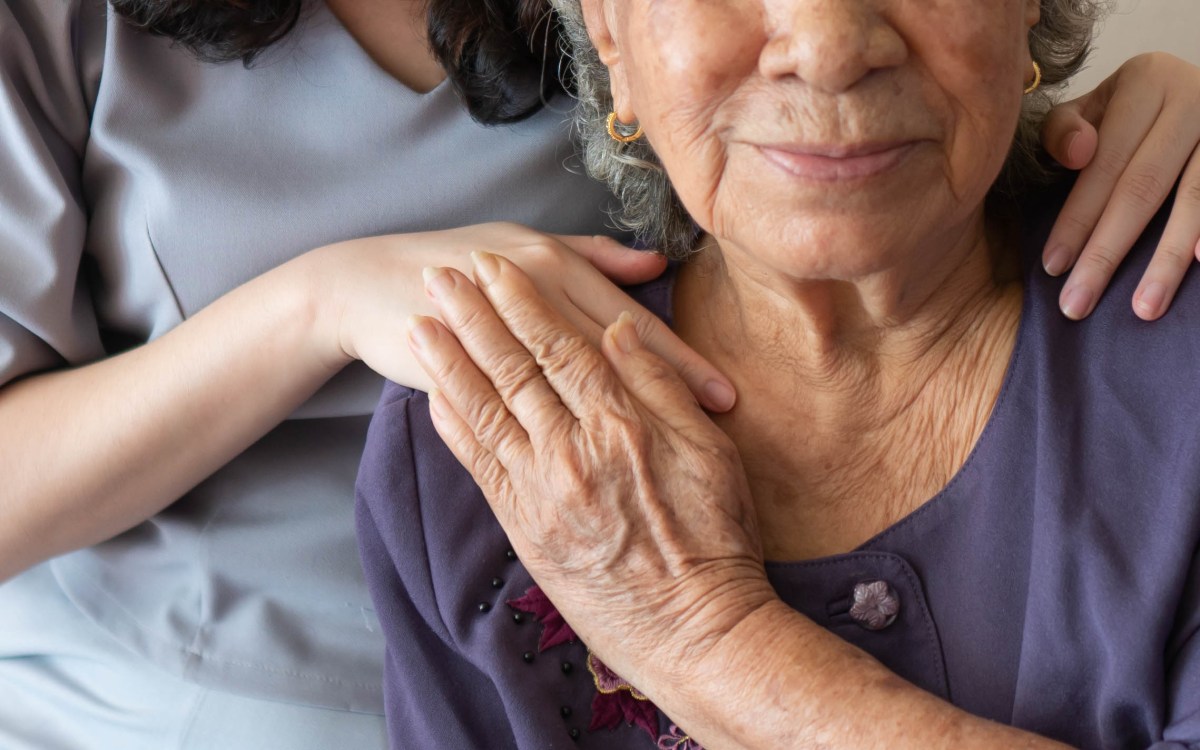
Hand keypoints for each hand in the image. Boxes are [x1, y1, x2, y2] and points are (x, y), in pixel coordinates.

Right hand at [303, 222, 735, 410]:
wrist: (368, 282)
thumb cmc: (460, 262)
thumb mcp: (527, 247)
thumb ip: (591, 258)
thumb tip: (653, 266)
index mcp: (551, 264)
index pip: (630, 322)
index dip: (678, 360)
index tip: (723, 393)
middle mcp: (528, 296)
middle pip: (613, 352)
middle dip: (666, 388)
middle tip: (716, 423)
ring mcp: (494, 338)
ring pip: (569, 380)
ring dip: (616, 415)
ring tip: (662, 452)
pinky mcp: (461, 374)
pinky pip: (509, 415)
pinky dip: (544, 436)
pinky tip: (575, 460)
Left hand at [406, 252, 771, 687]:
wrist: (694, 630)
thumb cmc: (715, 539)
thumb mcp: (709, 452)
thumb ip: (660, 386)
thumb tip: (620, 330)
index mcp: (621, 422)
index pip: (562, 344)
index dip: (524, 301)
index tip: (496, 266)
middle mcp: (572, 448)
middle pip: (513, 366)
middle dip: (474, 315)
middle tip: (440, 274)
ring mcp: (541, 489)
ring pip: (485, 409)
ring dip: (449, 360)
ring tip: (419, 322)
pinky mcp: (524, 525)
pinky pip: (478, 465)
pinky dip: (454, 425)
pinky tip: (432, 395)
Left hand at [1040, 53, 1199, 319]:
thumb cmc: (1133, 112)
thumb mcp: (1093, 108)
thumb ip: (1065, 130)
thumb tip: (1079, 154)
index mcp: (1147, 80)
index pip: (1104, 163)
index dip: (1076, 218)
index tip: (1052, 267)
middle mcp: (1195, 96)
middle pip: (1143, 187)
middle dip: (1107, 252)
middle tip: (1078, 303)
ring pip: (1195, 199)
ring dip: (1166, 260)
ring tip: (1142, 310)